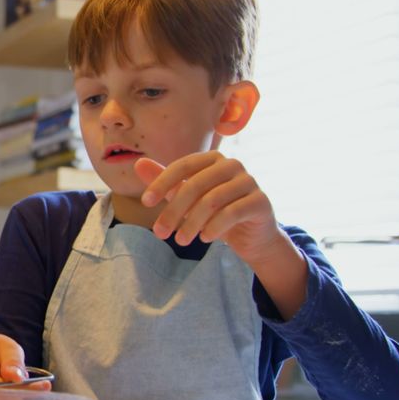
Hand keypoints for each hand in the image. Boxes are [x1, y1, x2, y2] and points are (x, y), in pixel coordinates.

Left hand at [135, 152, 283, 262]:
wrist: (250, 234)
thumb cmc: (214, 211)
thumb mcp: (186, 197)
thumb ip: (166, 181)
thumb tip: (138, 163)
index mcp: (212, 159)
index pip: (183, 166)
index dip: (162, 183)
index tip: (145, 202)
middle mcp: (232, 165)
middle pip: (195, 185)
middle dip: (173, 211)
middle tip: (160, 233)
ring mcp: (249, 182)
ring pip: (212, 201)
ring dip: (191, 223)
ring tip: (180, 240)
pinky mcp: (260, 201)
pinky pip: (232, 213)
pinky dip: (214, 227)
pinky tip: (204, 238)